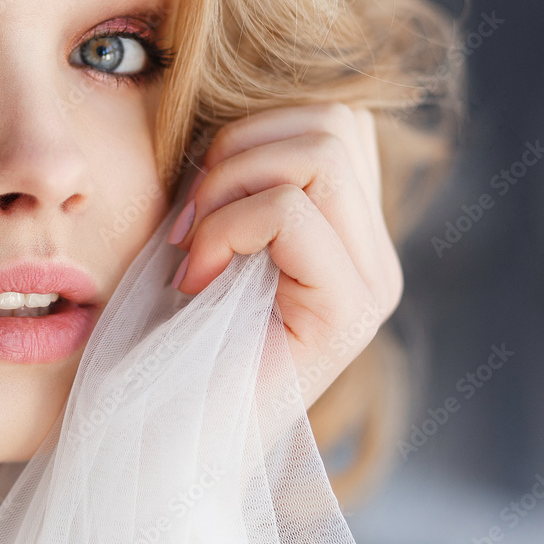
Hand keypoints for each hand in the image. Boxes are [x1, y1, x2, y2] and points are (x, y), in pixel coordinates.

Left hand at [167, 103, 401, 408]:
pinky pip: (291, 209)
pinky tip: (195, 278)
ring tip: (193, 247)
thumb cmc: (171, 334)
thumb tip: (222, 106)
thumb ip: (237, 176)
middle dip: (236, 151)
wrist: (169, 437)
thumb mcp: (205, 232)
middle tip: (186, 221)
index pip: (329, 117)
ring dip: (228, 187)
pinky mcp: (350, 310)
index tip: (187, 203)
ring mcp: (372, 281)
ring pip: (320, 150)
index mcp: (346, 228)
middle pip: (333, 120)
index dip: (246, 135)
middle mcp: (375, 251)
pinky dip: (225, 228)